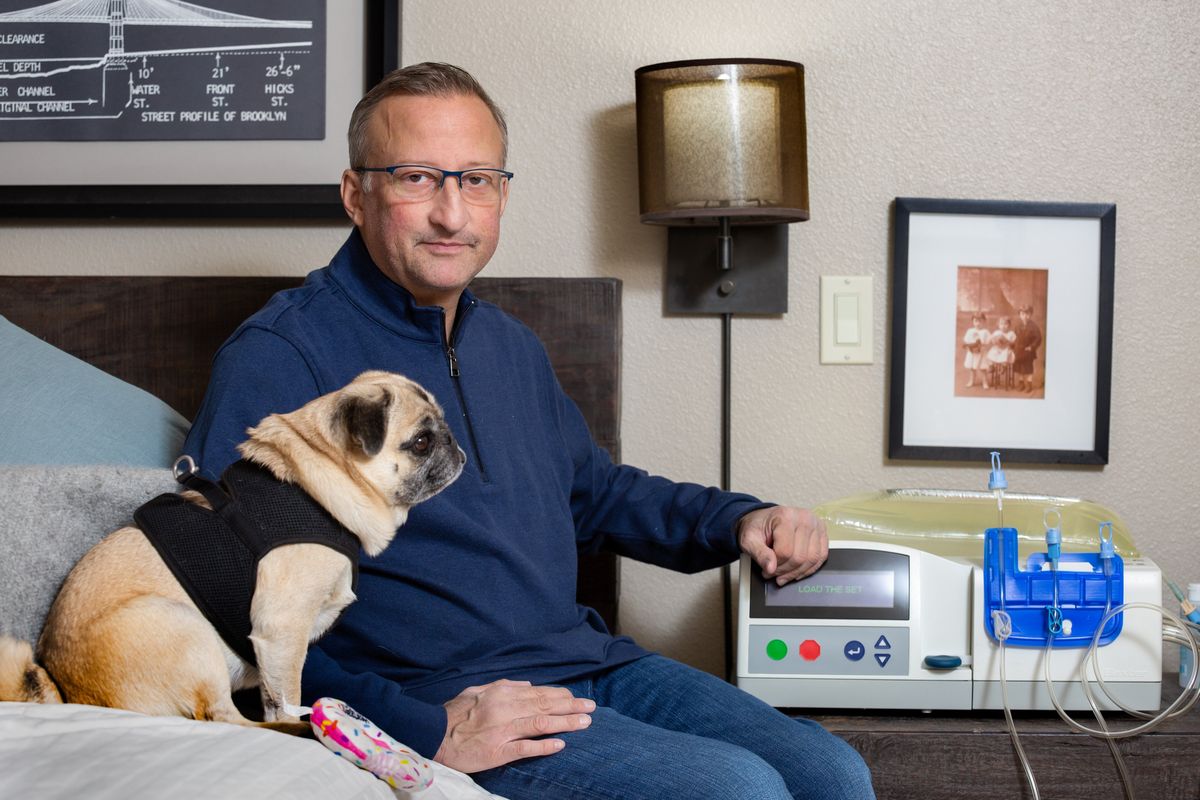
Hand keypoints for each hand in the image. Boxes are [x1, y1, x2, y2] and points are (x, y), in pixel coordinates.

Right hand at [434, 679, 594, 772]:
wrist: (433, 736)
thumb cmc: (455, 714)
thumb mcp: (478, 690)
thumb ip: (504, 686)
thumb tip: (528, 685)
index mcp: (501, 692)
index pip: (538, 693)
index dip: (560, 695)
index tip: (576, 697)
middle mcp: (504, 709)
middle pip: (545, 706)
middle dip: (571, 706)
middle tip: (591, 707)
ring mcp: (502, 730)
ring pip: (540, 724)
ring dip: (566, 723)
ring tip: (585, 723)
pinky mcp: (497, 751)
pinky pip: (525, 748)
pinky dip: (544, 745)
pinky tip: (561, 744)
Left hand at [738, 506, 827, 585]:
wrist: (763, 519)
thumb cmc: (758, 527)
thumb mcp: (749, 539)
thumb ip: (759, 554)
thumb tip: (770, 568)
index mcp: (785, 516)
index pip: (785, 551)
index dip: (775, 567)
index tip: (766, 570)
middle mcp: (804, 518)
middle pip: (800, 557)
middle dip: (785, 571)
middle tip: (774, 574)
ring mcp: (816, 525)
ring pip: (812, 559)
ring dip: (797, 572)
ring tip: (784, 574)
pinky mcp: (822, 532)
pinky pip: (821, 556)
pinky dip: (809, 568)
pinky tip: (797, 571)